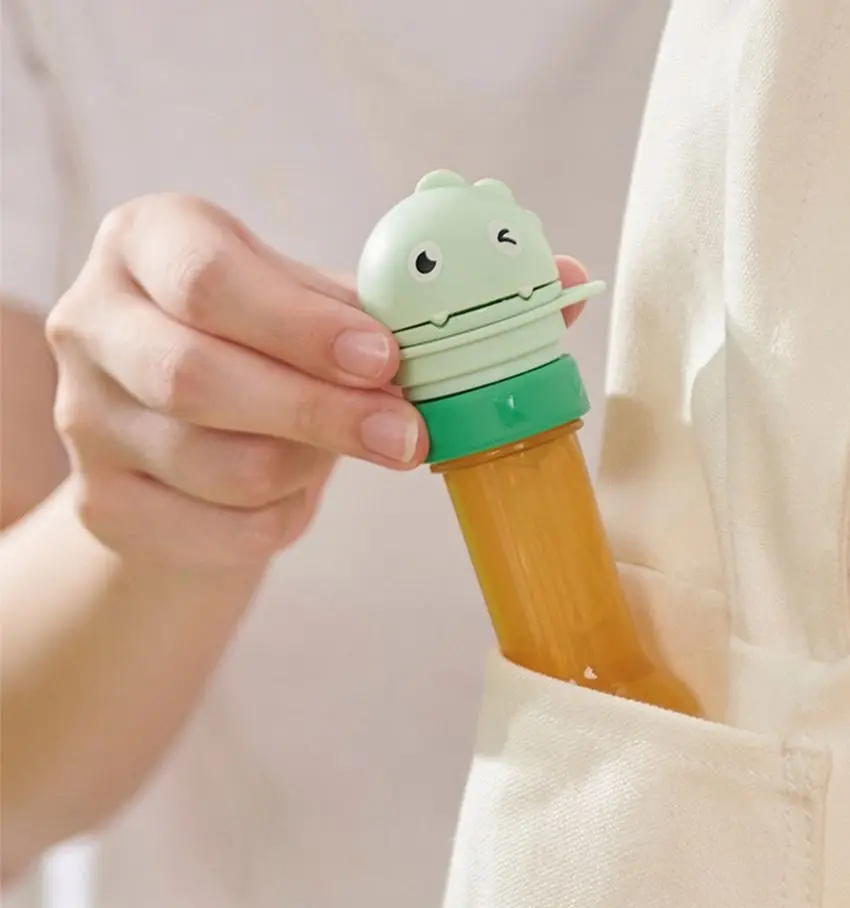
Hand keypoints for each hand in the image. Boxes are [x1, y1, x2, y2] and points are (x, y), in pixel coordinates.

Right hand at [47, 194, 588, 567]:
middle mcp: (97, 324)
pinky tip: (300, 489)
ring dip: (308, 467)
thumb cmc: (272, 345)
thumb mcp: (327, 305)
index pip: (213, 279)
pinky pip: (212, 530)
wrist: (196, 426)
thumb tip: (569, 282)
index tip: (389, 361)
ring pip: (214, 465)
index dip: (305, 326)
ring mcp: (88, 422)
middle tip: (409, 436)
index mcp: (152, 244)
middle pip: (200, 379)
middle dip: (322, 414)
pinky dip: (279, 519)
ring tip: (350, 447)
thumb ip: (427, 294)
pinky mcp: (102, 504)